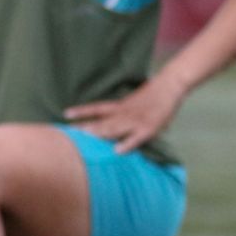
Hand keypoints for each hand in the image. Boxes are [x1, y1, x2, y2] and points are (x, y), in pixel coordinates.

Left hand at [65, 78, 182, 153]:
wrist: (170, 85)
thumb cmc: (153, 95)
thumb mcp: (133, 101)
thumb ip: (121, 111)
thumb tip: (109, 118)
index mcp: (120, 106)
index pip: (96, 108)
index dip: (81, 111)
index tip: (65, 114)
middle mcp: (124, 113)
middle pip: (101, 122)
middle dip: (85, 129)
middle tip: (68, 134)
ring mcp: (135, 121)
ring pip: (114, 130)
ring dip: (99, 136)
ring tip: (84, 143)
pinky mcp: (148, 128)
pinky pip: (136, 138)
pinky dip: (127, 144)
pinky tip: (117, 151)